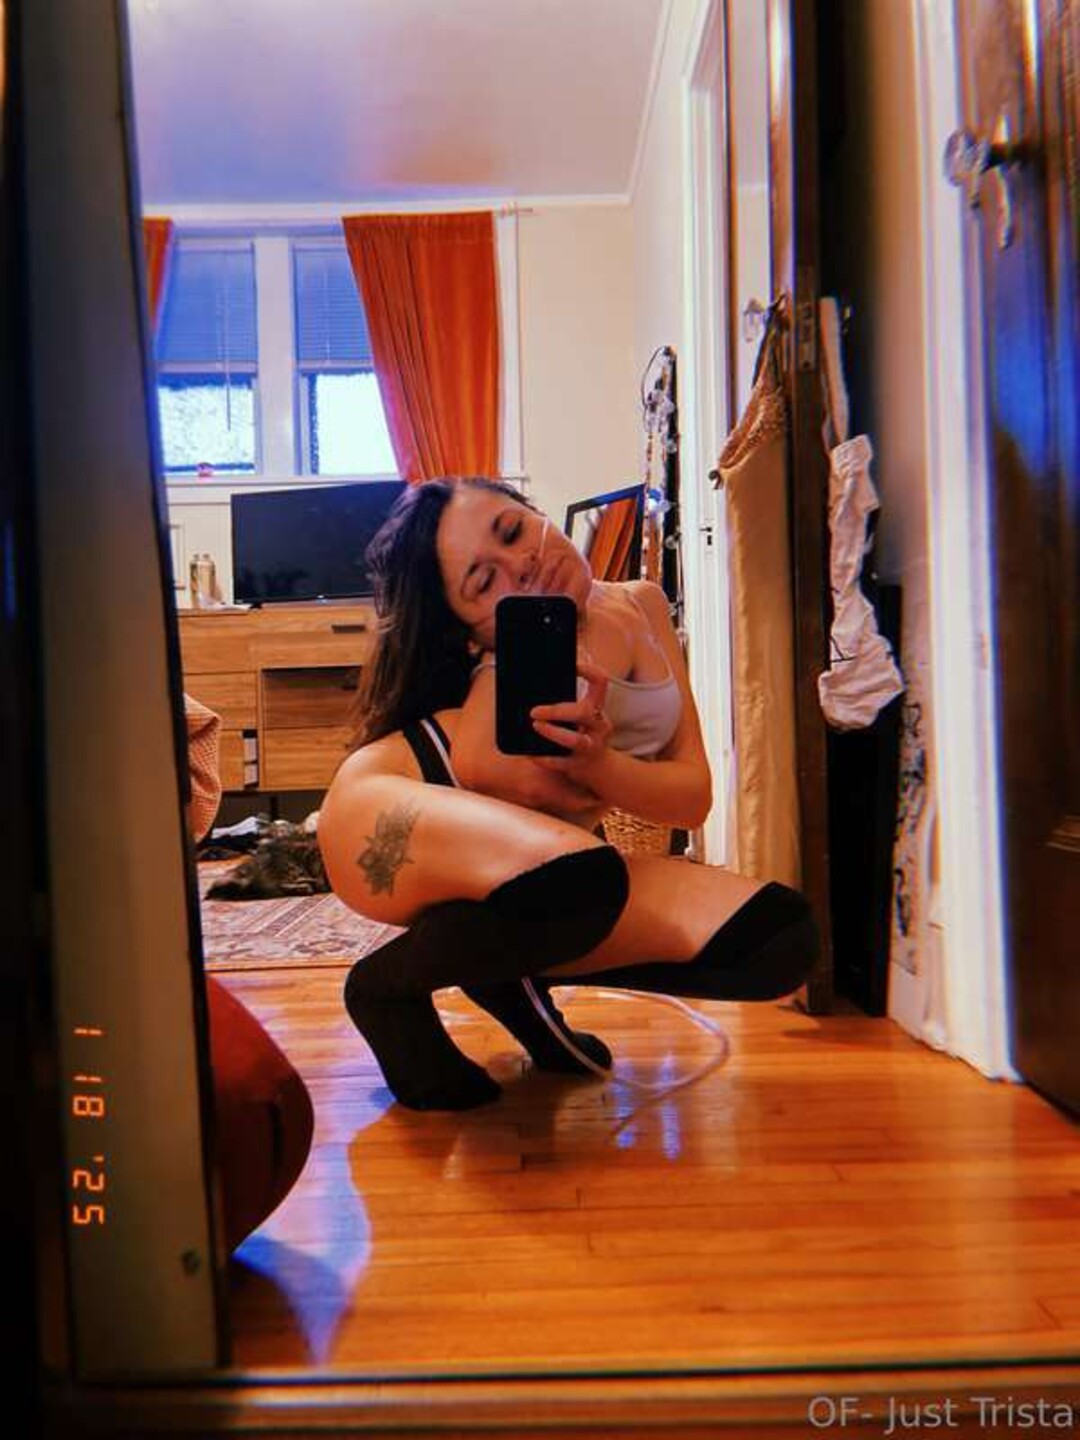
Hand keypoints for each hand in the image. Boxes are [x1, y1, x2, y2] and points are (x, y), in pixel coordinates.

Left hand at [530, 658, 612, 776]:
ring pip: (576, 740)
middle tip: (533, 711)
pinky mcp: (579, 766)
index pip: (600, 682)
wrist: (597, 767)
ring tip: (535, 726)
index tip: (571, 665)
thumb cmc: (580, 732)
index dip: (588, 670)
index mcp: (597, 708)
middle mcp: (599, 726)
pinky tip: (530, 754)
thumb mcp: (579, 716)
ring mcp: (591, 747)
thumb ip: (564, 701)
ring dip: (553, 732)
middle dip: (557, 710)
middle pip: (584, 712)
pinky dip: (544, 758)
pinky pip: (561, 763)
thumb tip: (529, 684)